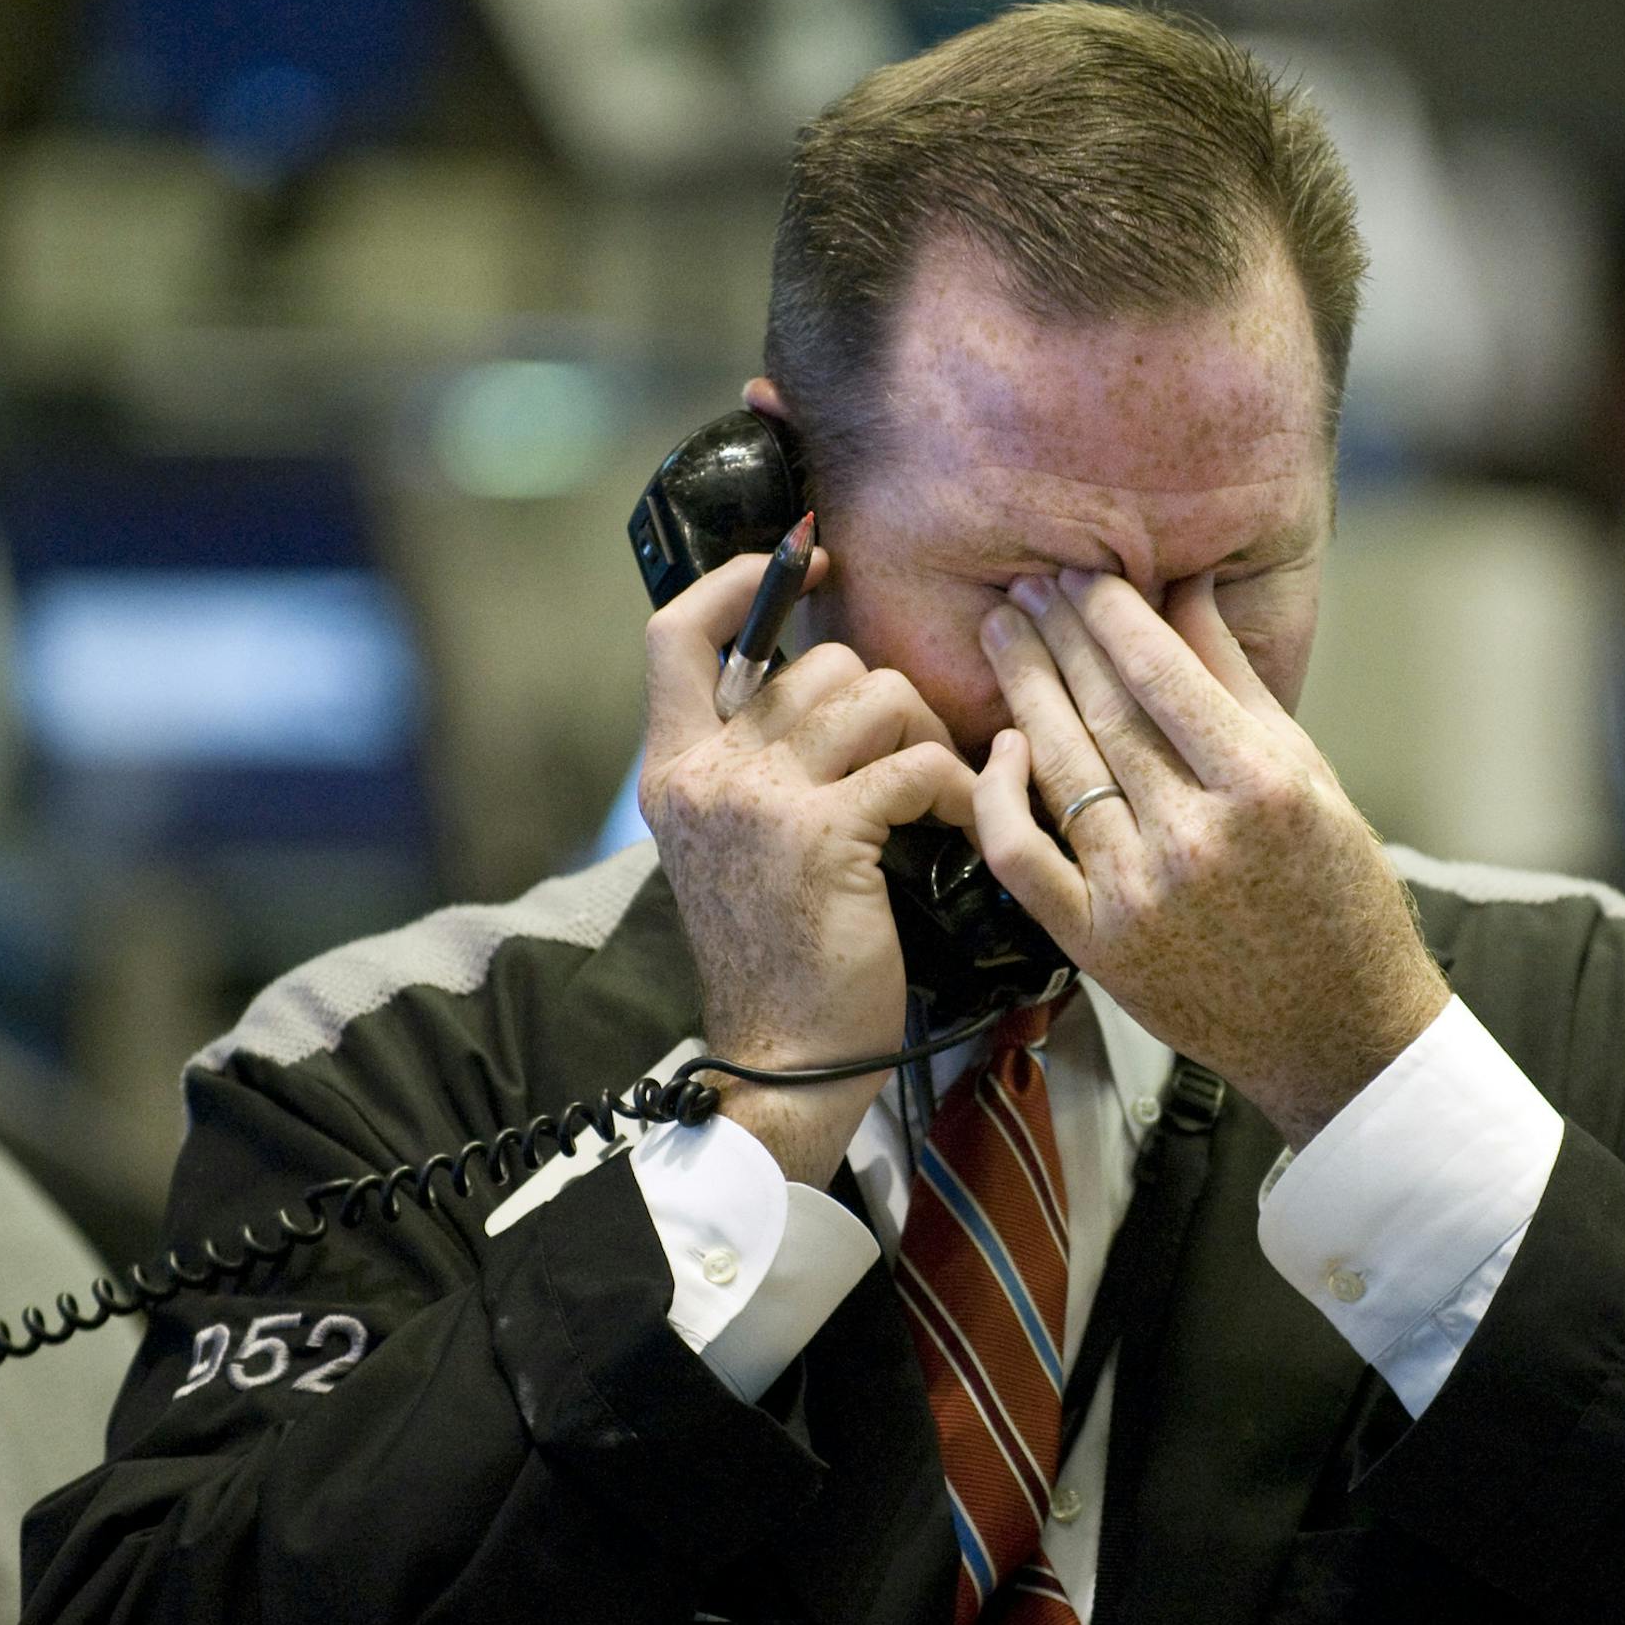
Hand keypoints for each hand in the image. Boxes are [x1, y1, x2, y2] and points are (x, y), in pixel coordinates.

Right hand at [639, 548, 977, 1182]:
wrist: (784, 1062)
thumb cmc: (779, 953)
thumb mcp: (735, 845)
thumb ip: (753, 760)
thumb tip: (818, 678)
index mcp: (672, 769)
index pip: (675, 632)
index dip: (743, 581)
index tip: (807, 563)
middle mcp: (704, 775)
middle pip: (814, 663)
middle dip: (882, 699)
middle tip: (909, 756)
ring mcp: (759, 804)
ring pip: (873, 696)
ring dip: (924, 735)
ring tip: (932, 789)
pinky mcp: (825, 838)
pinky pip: (915, 763)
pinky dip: (953, 786)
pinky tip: (952, 820)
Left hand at [972, 568, 1449, 1146]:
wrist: (1336, 1031)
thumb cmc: (1339, 897)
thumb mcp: (1313, 777)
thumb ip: (1239, 684)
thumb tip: (1188, 591)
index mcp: (1262, 788)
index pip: (1162, 674)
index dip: (1110, 614)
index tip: (1083, 573)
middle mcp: (1196, 839)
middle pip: (1104, 711)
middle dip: (1057, 636)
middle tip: (1026, 585)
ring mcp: (1138, 896)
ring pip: (1060, 768)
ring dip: (1022, 690)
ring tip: (1002, 636)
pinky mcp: (1096, 946)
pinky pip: (1022, 857)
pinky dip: (1001, 797)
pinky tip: (999, 746)